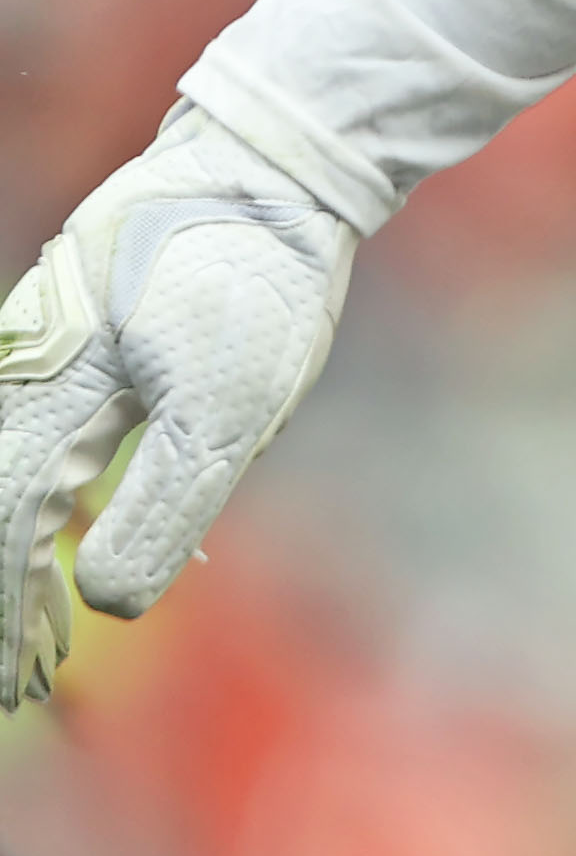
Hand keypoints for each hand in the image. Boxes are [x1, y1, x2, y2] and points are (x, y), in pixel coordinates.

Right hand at [1, 112, 362, 707]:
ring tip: (28, 640)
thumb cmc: (253, 275)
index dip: (5, 615)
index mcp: (48, 399)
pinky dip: (33, 510)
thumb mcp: (227, 404)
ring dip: (12, 562)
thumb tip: (103, 605)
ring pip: (4, 479)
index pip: (5, 532)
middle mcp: (23, 378)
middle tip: (14, 687)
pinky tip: (60, 549)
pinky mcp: (69, 343)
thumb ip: (163, 505)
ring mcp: (40, 356)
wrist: (267, 165)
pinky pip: (30, 442)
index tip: (12, 690)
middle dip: (0, 600)